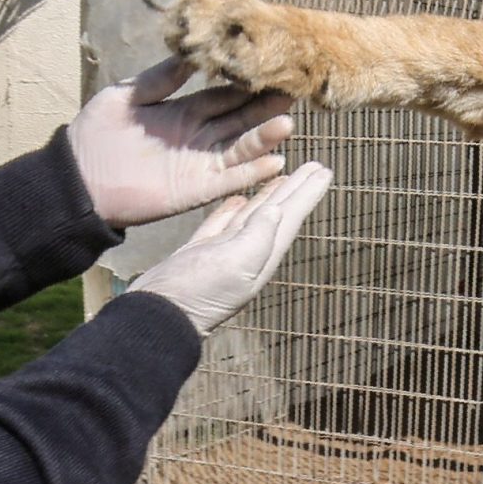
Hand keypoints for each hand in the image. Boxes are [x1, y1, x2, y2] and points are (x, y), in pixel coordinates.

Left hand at [66, 54, 293, 229]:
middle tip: (293, 91)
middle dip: (264, 107)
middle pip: (239, 119)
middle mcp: (197, 136)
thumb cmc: (94, 135)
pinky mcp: (195, 190)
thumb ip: (158, 80)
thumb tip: (189, 56)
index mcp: (182, 110)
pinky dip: (251, 173)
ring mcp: (198, 164)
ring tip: (287, 124)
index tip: (272, 69)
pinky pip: (228, 180)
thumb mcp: (125, 96)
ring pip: (240, 148)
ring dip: (264, 138)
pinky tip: (275, 162)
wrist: (77, 181)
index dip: (246, 84)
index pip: (223, 95)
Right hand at [128, 163, 331, 334]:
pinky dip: (232, 210)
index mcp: (262, 255)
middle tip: (316, 167)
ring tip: (283, 178)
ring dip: (268, 197)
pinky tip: (238, 200)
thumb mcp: (235, 263)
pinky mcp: (200, 252)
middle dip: (296, 190)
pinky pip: (222, 224)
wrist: (158, 315)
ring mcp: (224, 253)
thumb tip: (277, 210)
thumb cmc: (197, 292)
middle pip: (277, 213)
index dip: (307, 193)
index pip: (290, 217)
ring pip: (252, 216)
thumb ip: (259, 236)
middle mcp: (248, 253)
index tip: (324, 171)